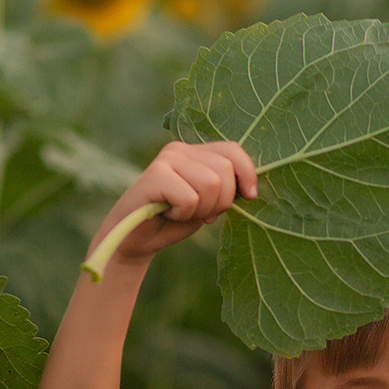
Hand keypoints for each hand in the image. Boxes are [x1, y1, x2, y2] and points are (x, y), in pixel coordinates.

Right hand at [95, 140, 257, 265]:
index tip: (250, 196)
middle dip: (221, 201)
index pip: (233, 150)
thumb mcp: (209, 203)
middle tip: (201, 212)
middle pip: (225, 170)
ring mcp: (166, 160)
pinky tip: (169, 213)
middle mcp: (180, 149)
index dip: (247, 173)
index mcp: (196, 152)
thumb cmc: (175, 220)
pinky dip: (184, 214)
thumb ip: (226, 189)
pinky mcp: (154, 176)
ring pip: (211, 184)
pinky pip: (190, 198)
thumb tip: (250, 189)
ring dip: (202, 210)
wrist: (138, 239)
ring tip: (182, 212)